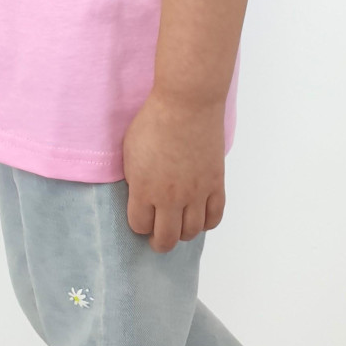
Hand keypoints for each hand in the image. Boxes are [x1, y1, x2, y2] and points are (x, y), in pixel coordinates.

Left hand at [121, 90, 226, 251]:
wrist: (187, 103)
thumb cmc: (154, 120)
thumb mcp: (130, 149)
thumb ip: (134, 178)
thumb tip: (140, 195)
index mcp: (144, 188)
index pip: (140, 226)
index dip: (139, 225)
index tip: (141, 219)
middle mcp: (170, 197)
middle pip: (166, 239)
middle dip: (159, 241)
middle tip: (158, 236)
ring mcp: (196, 193)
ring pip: (191, 232)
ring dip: (183, 233)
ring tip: (178, 225)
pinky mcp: (215, 184)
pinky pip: (214, 217)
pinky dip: (206, 222)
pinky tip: (199, 216)